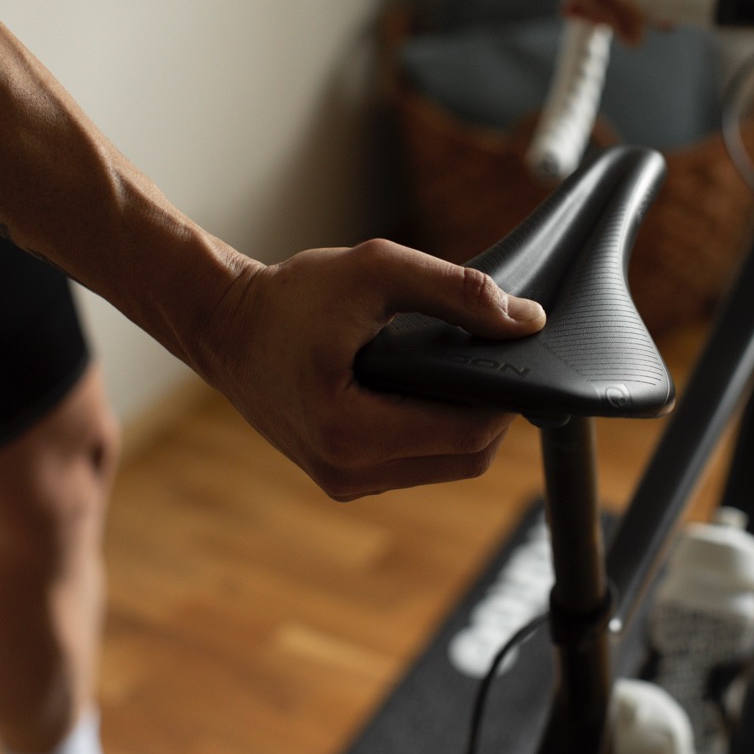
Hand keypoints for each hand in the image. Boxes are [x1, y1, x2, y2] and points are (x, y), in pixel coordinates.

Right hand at [205, 239, 545, 500]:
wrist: (225, 327)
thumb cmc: (293, 296)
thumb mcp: (377, 271)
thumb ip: (457, 292)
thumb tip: (527, 321)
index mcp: (350, 430)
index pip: (468, 434)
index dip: (506, 397)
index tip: (518, 354)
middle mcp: (348, 472)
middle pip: (466, 459)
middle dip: (492, 412)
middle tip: (495, 359)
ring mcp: (345, 483)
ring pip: (446, 466)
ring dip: (466, 422)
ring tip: (461, 369)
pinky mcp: (344, 478)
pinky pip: (417, 464)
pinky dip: (436, 430)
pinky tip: (430, 388)